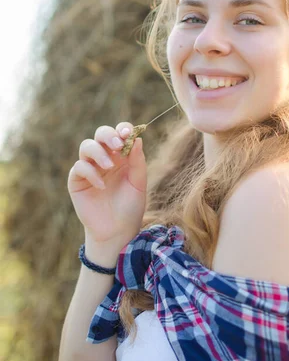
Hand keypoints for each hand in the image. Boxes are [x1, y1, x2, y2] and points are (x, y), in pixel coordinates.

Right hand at [68, 122, 146, 248]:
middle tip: (118, 145)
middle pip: (101, 134)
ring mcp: (90, 168)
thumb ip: (137, 161)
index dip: (122, 129)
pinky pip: (79, 167)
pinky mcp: (77, 180)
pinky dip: (90, 173)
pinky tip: (101, 186)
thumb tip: (137, 139)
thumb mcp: (139, 183)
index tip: (128, 132)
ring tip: (109, 166)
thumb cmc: (130, 207)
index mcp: (122, 156)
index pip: (120, 133)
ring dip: (98, 152)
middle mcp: (105, 158)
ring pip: (87, 146)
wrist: (117, 231)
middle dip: (108, 135)